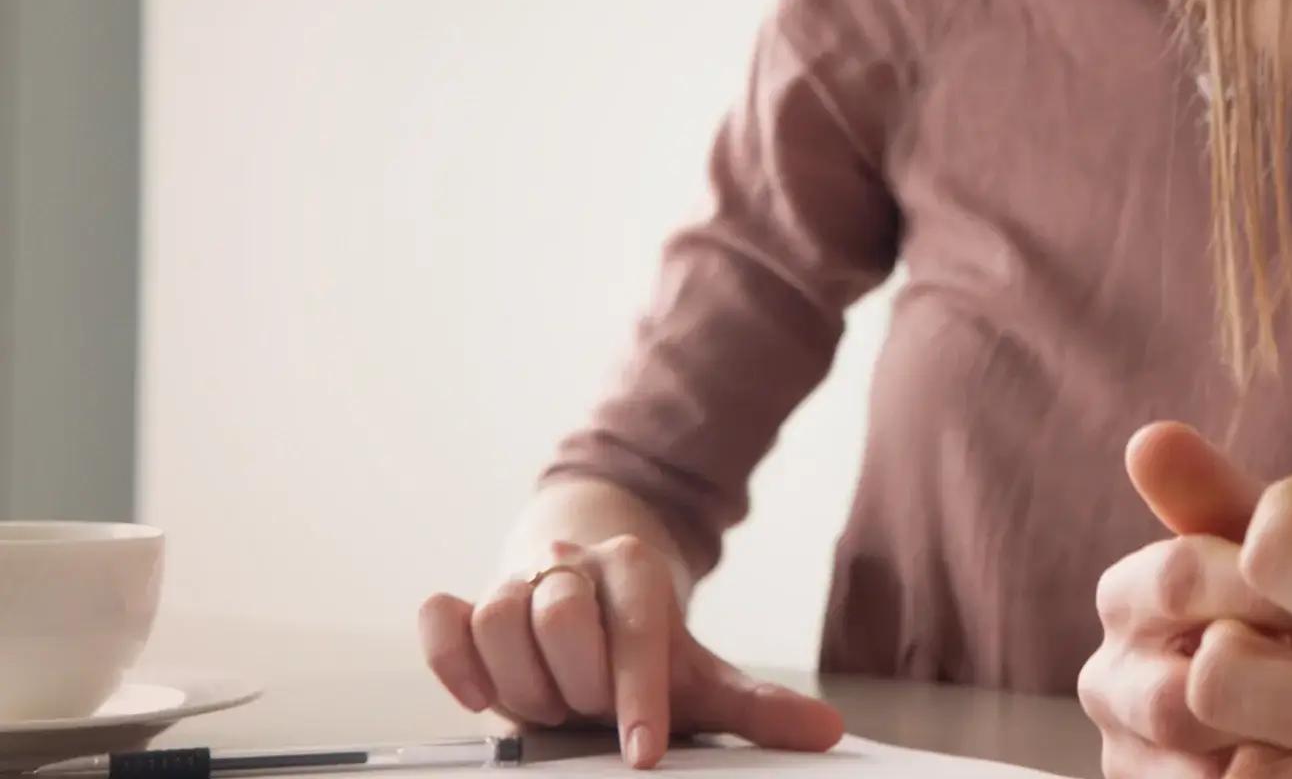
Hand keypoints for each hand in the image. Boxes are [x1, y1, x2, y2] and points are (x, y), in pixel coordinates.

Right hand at [417, 536, 843, 767]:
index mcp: (638, 569)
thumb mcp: (698, 673)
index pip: (639, 630)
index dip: (639, 695)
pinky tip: (480, 697)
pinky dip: (453, 661)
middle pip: (560, 614)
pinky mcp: (465, 599)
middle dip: (576, 682)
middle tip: (587, 710)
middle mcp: (573, 561)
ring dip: (521, 681)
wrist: (586, 589)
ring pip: (498, 618)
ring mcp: (513, 577)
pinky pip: (442, 620)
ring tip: (549, 707)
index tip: (643, 752)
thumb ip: (756, 708)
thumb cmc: (641, 646)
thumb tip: (826, 732)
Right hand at [1082, 425, 1291, 777]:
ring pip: (1197, 765)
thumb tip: (1148, 438)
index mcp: (1128, 595)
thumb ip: (1222, 496)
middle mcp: (1110, 681)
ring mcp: (1135, 756)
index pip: (1180, 576)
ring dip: (1282, 746)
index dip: (1273, 574)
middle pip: (1178, 691)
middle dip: (1279, 680)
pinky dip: (1276, 778)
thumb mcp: (1283, 543)